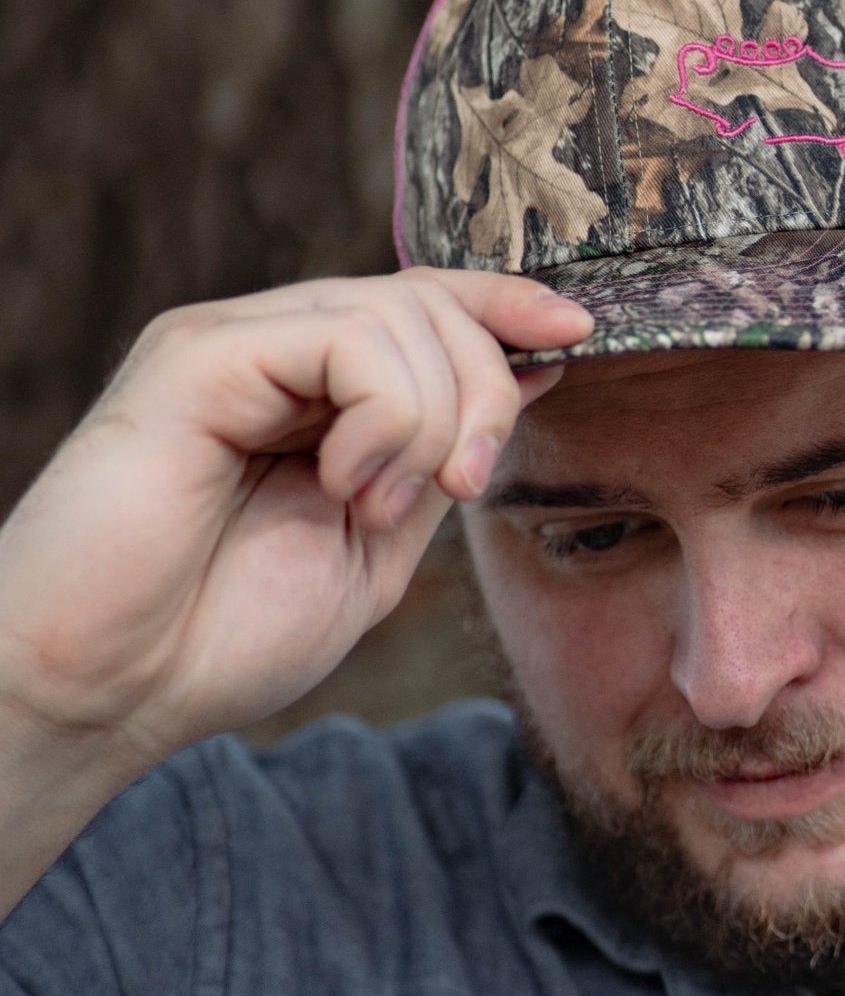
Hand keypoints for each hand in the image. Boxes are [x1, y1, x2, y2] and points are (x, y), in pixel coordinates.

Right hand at [0, 268, 589, 774]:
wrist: (116, 692)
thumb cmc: (228, 631)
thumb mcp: (382, 539)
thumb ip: (445, 449)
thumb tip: (536, 363)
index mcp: (317, 389)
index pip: (427, 303)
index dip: (506, 305)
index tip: (578, 330)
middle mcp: (275, 348)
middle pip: (431, 303)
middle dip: (485, 391)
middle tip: (460, 484)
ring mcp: (234, 343)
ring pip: (399, 313)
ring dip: (428, 423)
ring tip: (371, 507)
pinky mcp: (198, 353)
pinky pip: (345, 339)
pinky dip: (382, 419)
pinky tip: (340, 483)